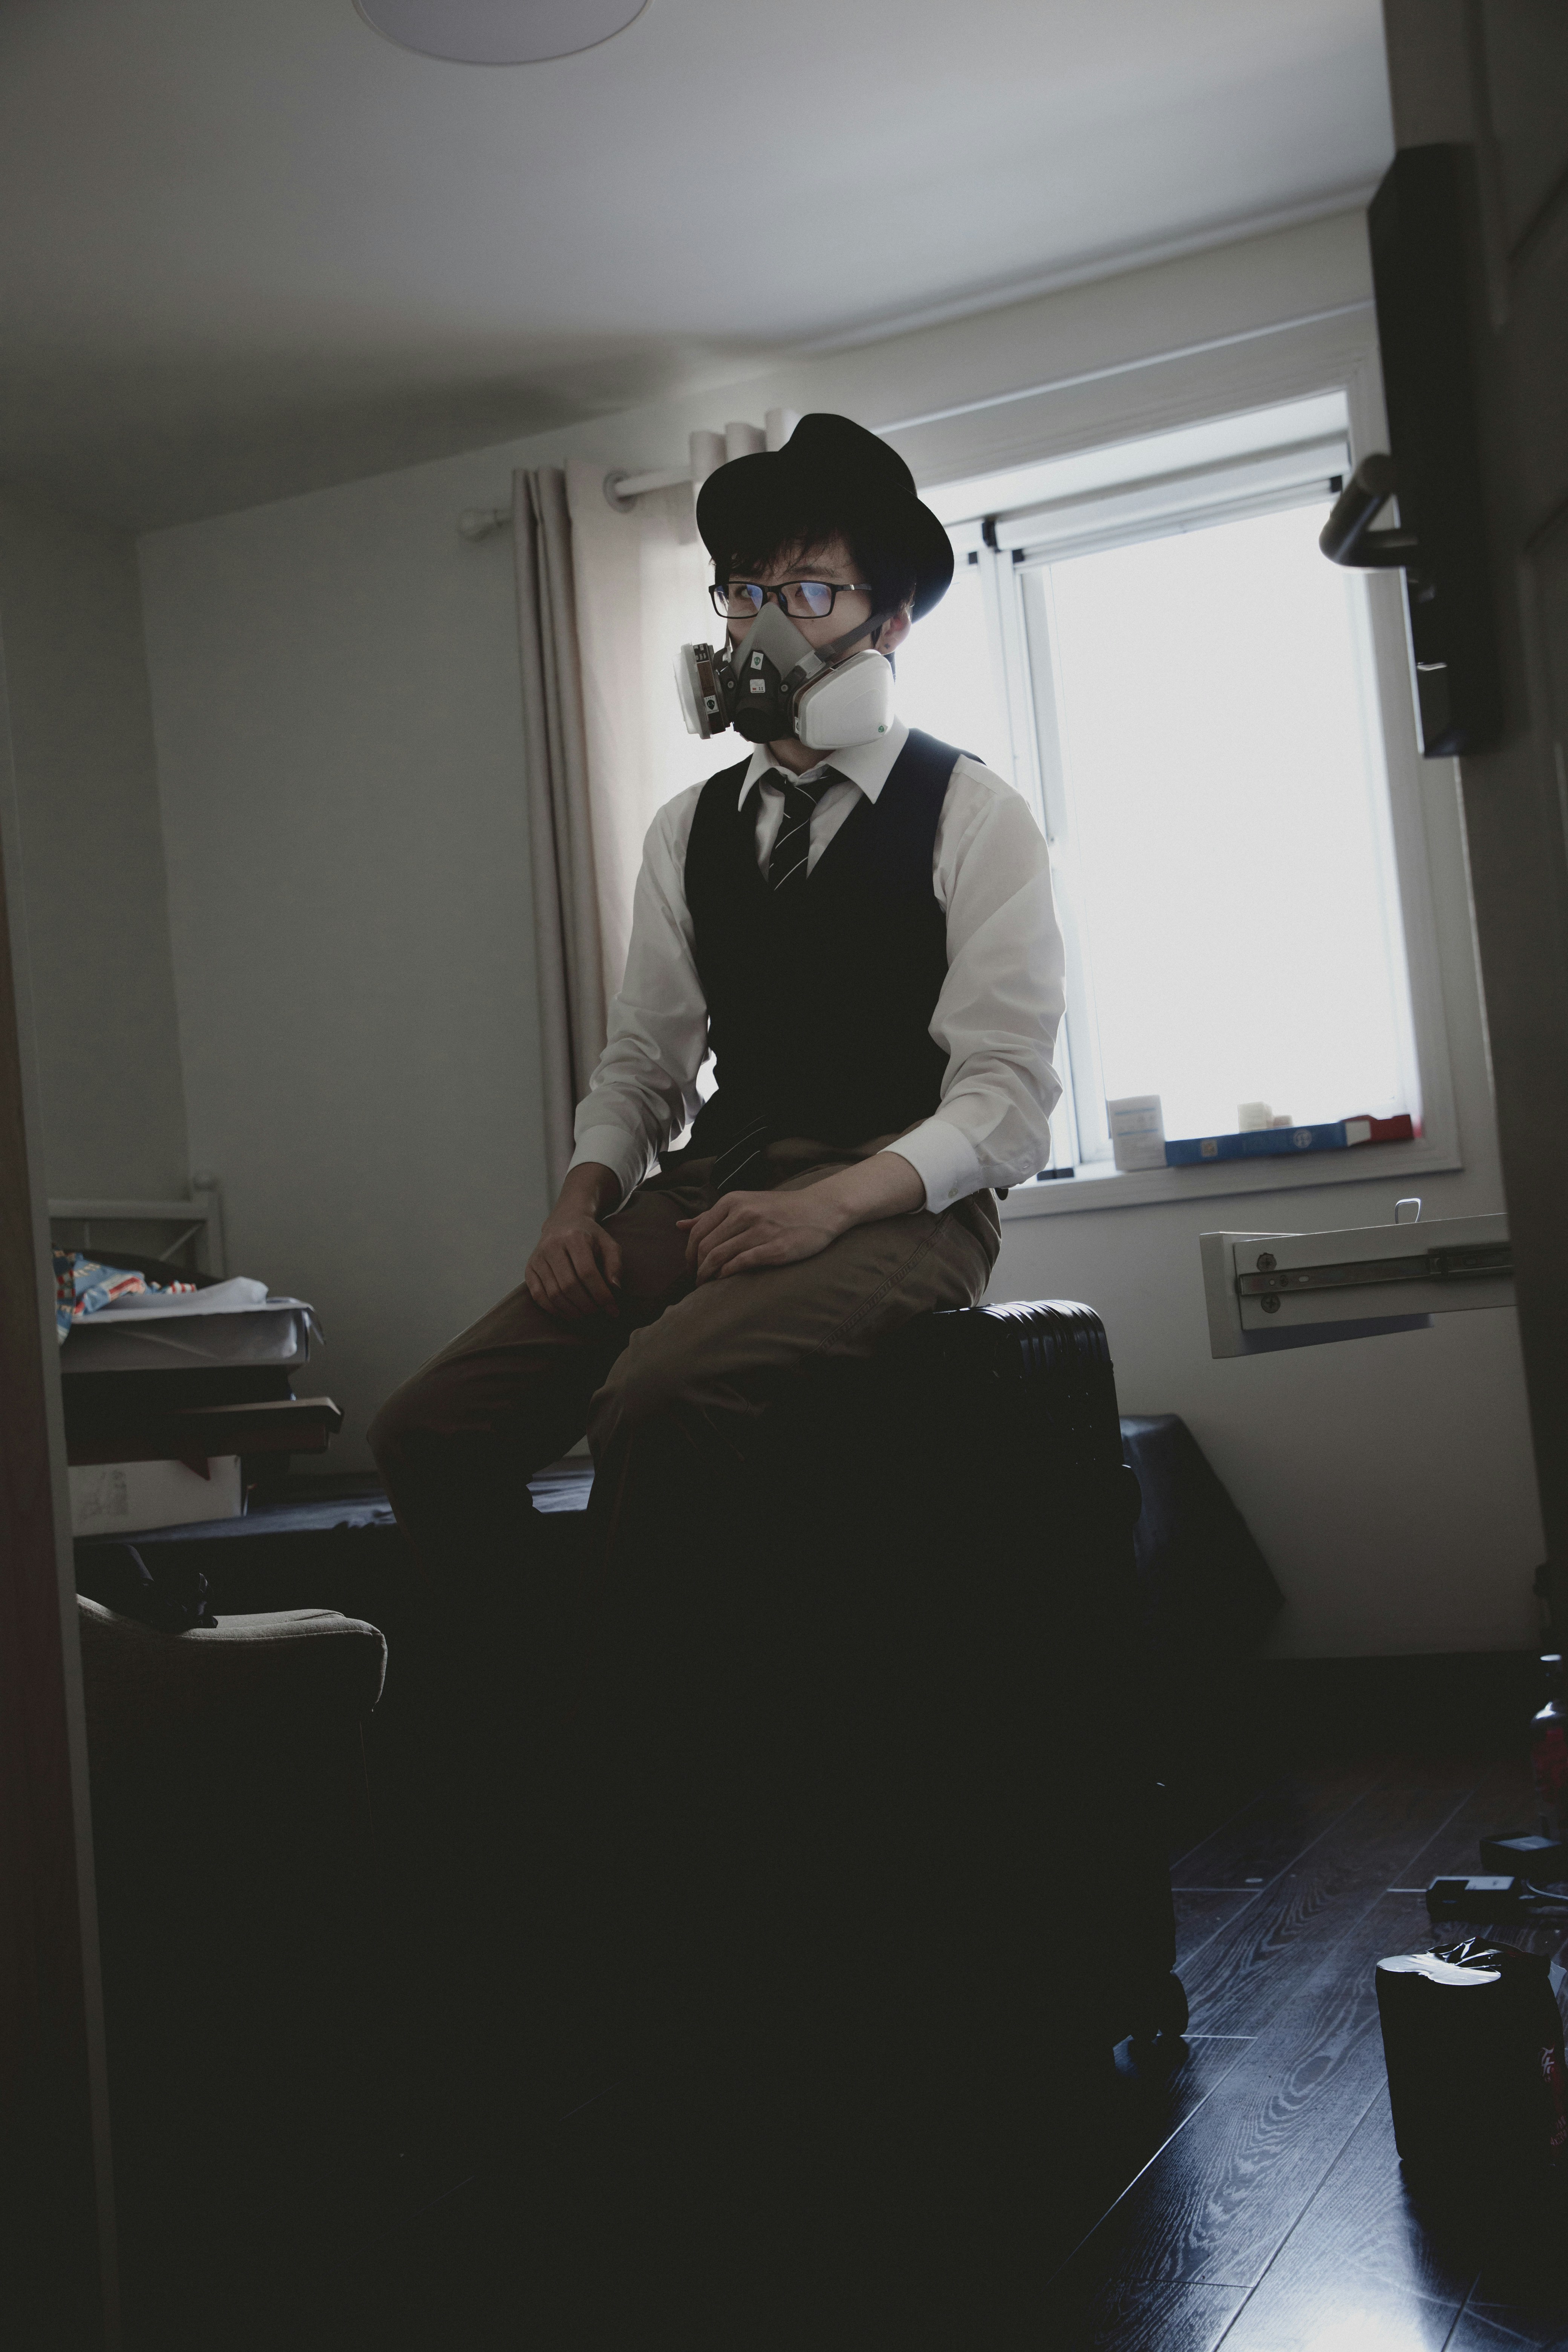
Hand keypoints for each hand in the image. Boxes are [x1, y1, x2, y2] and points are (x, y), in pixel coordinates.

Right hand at [524, 1211, 622, 1317]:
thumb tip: (615, 1288)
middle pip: (569, 1285)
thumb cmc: (590, 1237)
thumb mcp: (609, 1244)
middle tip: (598, 1313)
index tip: (613, 1309)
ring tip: (585, 1315)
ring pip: (553, 1294)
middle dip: (587, 1305)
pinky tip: (568, 1313)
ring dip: (572, 1311)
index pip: (587, 1272)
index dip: (601, 1295)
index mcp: (574, 1237)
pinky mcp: (529, 1268)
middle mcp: (552, 1246)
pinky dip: (554, 1310)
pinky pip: (538, 1296)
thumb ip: (615, 1265)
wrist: (564, 1222)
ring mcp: (538, 1257)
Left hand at [678, 1185, 848, 1281]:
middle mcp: (744, 1213)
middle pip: (706, 1246)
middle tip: (697, 1279)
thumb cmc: (779, 1209)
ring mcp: (760, 1230)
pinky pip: (741, 1263)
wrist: (820, 1209)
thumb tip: (679, 1226)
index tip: (691, 1266)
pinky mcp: (775, 1248)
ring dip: (708, 1274)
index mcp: (733, 1201)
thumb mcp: (743, 1203)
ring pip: (719, 1256)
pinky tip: (726, 1279)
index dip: (689, 1253)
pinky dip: (728, 1273)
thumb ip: (711, 1215)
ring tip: (707, 1283)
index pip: (698, 1231)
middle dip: (696, 1267)